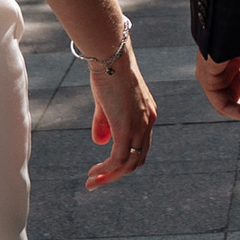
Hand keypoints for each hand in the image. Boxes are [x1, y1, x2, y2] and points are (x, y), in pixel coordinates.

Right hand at [87, 41, 156, 186]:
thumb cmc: (107, 73)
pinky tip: (93, 173)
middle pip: (137, 160)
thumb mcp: (106, 102)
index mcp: (147, 115)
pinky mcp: (126, 127)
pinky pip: (118, 158)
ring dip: (109, 177)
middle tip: (97, 181)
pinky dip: (106, 170)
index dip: (125, 160)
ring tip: (92, 182)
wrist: (111, 57)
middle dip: (117, 174)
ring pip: (128, 164)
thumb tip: (100, 144)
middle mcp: (148, 123)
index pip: (141, 147)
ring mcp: (139, 126)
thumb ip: (104, 123)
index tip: (107, 168)